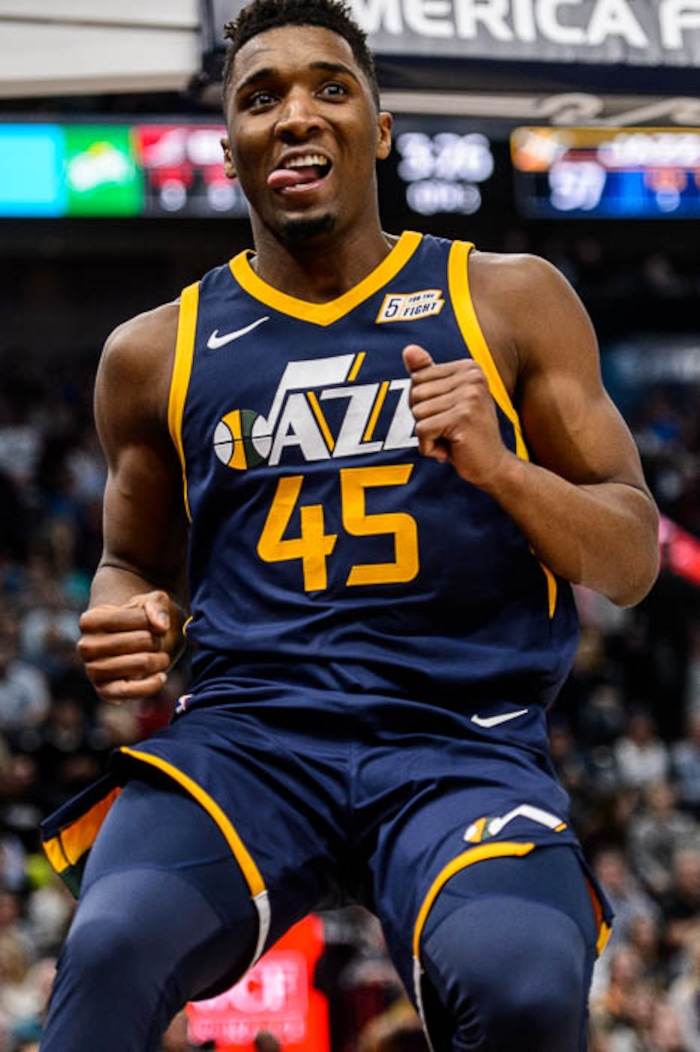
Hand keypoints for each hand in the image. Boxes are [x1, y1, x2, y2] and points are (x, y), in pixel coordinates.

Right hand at [77, 590, 181, 703]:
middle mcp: (85, 646)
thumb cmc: (142, 619)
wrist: (136, 642)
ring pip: (142, 664)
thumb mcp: (151, 601)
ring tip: (161, 656)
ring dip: (160, 660)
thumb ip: (157, 605)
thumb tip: (161, 626)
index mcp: (90, 620)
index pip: (138, 617)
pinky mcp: (105, 691)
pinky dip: (152, 685)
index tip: (153, 622)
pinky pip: (131, 692)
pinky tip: (162, 676)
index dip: (155, 620)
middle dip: (158, 640)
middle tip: (156, 641)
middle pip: (142, 640)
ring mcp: (92, 671)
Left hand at [402, 343, 511, 488]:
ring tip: (451, 439)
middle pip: (415, 394)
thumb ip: (427, 375)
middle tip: (449, 430)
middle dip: (423, 419)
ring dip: (427, 435)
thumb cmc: (466, 434)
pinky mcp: (463, 417)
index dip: (422, 404)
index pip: (418, 378)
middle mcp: (473, 377)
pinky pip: (422, 430)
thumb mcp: (445, 401)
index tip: (447, 415)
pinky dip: (428, 447)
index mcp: (469, 368)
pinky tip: (450, 450)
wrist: (492, 466)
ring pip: (417, 413)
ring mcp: (470, 396)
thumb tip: (408, 350)